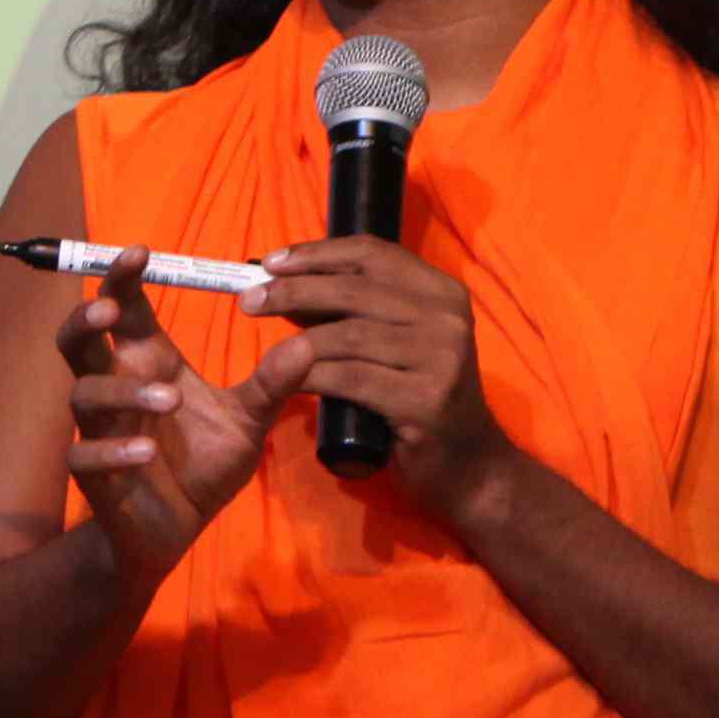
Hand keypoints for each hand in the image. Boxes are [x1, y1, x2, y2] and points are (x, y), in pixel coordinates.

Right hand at [59, 254, 309, 587]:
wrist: (180, 528)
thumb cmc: (205, 463)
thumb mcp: (249, 421)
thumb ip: (273, 384)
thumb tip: (308, 343)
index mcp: (149, 364)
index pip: (126, 312)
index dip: (122, 280)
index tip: (138, 251)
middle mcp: (117, 388)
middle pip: (78, 341)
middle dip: (86, 321)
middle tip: (109, 311)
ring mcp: (101, 430)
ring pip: (84, 394)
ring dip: (122, 392)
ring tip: (169, 397)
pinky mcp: (96, 474)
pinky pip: (86, 454)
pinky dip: (113, 450)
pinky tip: (146, 452)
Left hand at [256, 233, 517, 521]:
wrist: (469, 465)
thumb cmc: (420, 397)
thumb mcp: (397, 343)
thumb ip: (354, 312)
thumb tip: (285, 283)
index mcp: (443, 293)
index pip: (372, 252)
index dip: (316, 254)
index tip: (270, 262)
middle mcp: (448, 319)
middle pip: (354, 289)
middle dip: (292, 291)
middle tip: (250, 300)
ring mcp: (442, 359)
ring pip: (348, 335)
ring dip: (296, 340)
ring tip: (264, 347)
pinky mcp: (425, 401)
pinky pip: (350, 379)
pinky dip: (312, 377)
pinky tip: (290, 380)